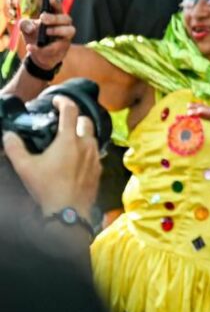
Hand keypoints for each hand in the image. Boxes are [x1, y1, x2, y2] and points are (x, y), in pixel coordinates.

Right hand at [2, 96, 99, 214]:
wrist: (67, 211)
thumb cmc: (47, 188)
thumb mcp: (25, 168)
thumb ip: (15, 148)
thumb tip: (8, 135)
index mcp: (69, 139)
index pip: (70, 110)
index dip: (63, 101)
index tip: (57, 99)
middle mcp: (86, 144)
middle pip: (86, 121)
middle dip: (75, 117)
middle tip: (63, 120)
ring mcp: (95, 156)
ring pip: (93, 136)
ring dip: (83, 133)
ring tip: (70, 138)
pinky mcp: (99, 169)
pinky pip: (96, 152)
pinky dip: (88, 149)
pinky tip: (78, 157)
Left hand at [18, 0, 73, 72]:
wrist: (39, 54)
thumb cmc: (36, 36)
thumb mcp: (26, 28)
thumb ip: (25, 24)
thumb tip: (32, 28)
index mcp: (56, 18)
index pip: (58, 8)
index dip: (56, 3)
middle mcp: (64, 26)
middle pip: (66, 19)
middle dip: (55, 17)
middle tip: (43, 18)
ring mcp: (65, 38)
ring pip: (69, 31)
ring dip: (58, 30)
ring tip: (47, 31)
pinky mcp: (61, 50)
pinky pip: (55, 48)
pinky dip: (41, 48)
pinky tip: (30, 47)